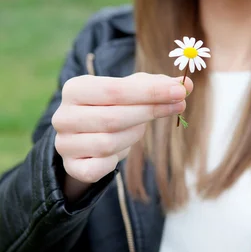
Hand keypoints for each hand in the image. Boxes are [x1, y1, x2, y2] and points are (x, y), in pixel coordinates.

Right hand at [52, 73, 192, 193]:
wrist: (84, 137)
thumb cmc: (113, 106)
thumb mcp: (132, 91)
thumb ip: (158, 85)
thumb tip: (186, 84)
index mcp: (75, 88)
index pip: (114, 90)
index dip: (150, 92)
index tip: (179, 92)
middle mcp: (63, 115)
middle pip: (113, 117)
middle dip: (150, 112)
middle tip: (179, 106)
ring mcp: (65, 143)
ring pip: (109, 143)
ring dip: (134, 135)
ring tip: (140, 127)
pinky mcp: (72, 167)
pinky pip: (102, 167)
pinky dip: (117, 158)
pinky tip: (121, 147)